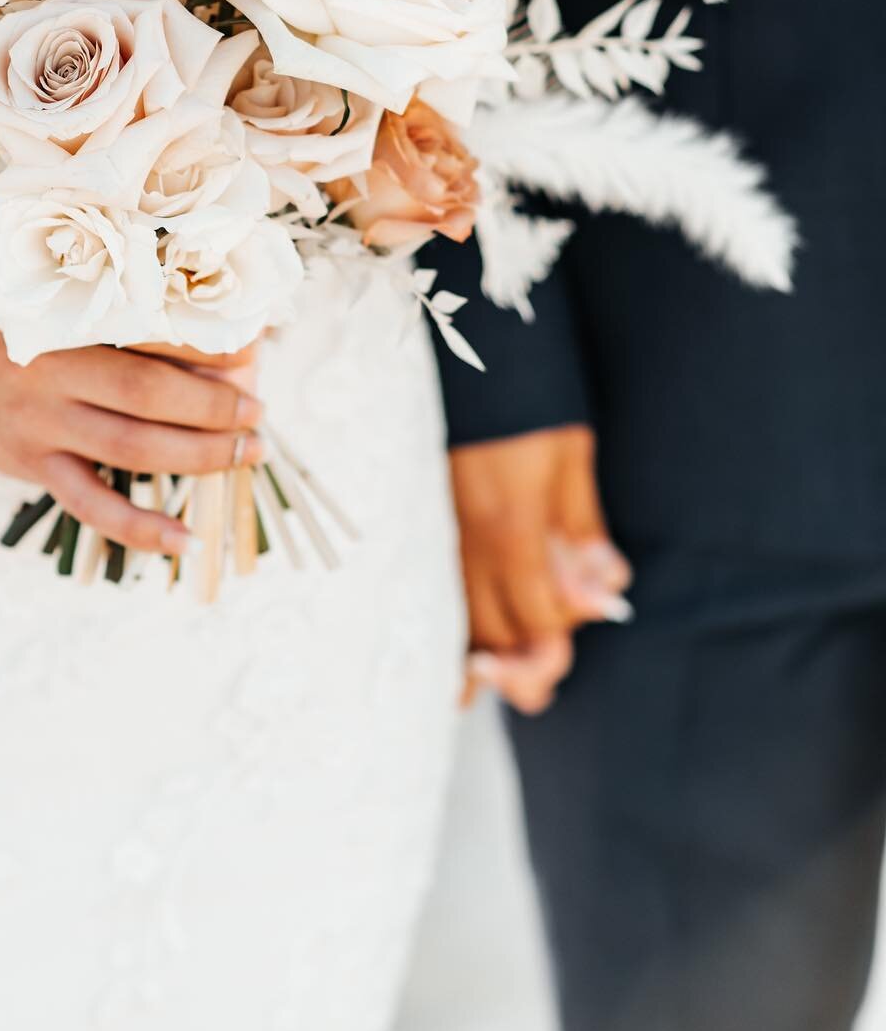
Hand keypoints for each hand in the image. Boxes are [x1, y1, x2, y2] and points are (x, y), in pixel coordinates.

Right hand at [0, 305, 263, 556]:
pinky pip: (93, 506)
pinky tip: (186, 538)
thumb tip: (212, 335)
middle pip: (151, 393)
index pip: (152, 329)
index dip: (211, 343)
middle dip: (217, 406)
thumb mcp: (54, 301)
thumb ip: (117, 312)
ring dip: (200, 455)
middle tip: (259, 410)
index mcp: (64, 318)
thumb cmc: (6, 325)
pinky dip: (142, 528)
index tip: (256, 348)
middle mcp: (51, 369)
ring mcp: (41, 423)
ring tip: (247, 454)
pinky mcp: (33, 466)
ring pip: (133, 448)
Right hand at [452, 425, 631, 713]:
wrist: (467, 350)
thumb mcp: (571, 456)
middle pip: (495, 632)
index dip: (561, 635)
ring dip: (482, 656)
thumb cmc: (527, 398)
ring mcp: (438, 533)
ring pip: (457, 620)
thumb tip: (606, 586)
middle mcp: (468, 541)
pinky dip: (445, 633)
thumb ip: (582, 527)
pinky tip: (454, 665)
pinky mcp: (424, 522)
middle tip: (544, 675)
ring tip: (495, 680)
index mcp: (511, 527)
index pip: (538, 615)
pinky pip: (431, 594)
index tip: (577, 625)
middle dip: (525, 660)